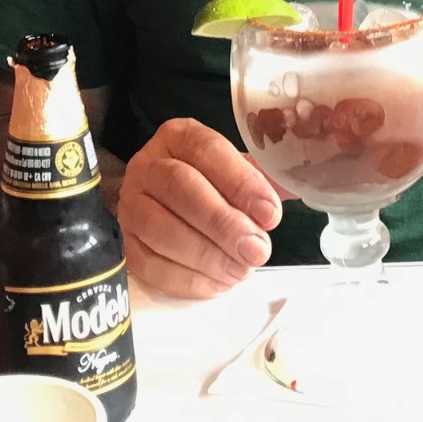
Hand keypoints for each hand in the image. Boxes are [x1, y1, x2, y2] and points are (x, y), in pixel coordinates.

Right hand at [117, 118, 285, 298]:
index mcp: (179, 137)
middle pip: (179, 188)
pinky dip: (186, 279)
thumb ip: (262, 179)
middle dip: (223, 223)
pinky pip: (148, 264)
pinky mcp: (124, 244)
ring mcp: (130, 205)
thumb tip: (298, 187)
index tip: (270, 214)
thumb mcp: (235, 170)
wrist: (160, 201)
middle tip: (256, 250)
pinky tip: (217, 284)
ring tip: (240, 271)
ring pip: (159, 229)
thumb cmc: (209, 183)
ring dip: (205, 255)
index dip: (240, 183)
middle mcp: (148, 165)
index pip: (207, 151)